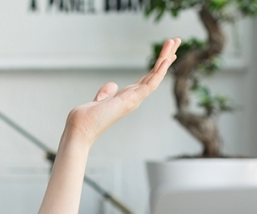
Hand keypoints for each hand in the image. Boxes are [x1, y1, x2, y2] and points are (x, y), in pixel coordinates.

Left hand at [63, 38, 180, 145]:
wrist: (80, 129)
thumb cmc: (87, 119)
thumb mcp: (98, 101)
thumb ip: (106, 93)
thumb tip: (112, 84)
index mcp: (127, 98)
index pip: (146, 79)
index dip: (157, 67)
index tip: (166, 55)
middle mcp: (134, 99)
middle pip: (154, 75)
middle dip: (165, 58)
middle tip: (176, 41)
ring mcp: (134, 100)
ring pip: (156, 76)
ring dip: (165, 58)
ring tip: (175, 41)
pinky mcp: (132, 100)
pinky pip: (150, 84)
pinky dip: (159, 71)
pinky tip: (166, 59)